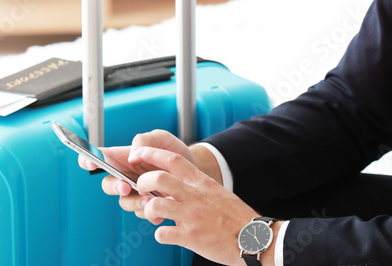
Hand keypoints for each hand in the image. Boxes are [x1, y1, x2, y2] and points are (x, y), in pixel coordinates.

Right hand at [77, 129, 217, 216]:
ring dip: (134, 202)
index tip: (89, 162)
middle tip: (126, 186)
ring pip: (124, 202)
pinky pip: (141, 213)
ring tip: (150, 199)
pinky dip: (149, 212)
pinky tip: (160, 211)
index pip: (99, 158)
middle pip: (108, 185)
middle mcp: (126, 176)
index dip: (88, 159)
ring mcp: (136, 192)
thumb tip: (132, 155)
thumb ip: (145, 140)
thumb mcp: (162, 138)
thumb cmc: (174, 151)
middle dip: (114, 187)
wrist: (195, 168)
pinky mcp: (148, 205)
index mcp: (124, 157)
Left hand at [129, 145, 273, 264]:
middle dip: (143, 182)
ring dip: (148, 210)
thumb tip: (179, 185)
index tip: (138, 153)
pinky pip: (161, 234)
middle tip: (142, 189)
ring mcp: (191, 215)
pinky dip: (160, 235)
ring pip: (154, 204)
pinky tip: (168, 235)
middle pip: (158, 178)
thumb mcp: (218, 193)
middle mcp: (195, 195)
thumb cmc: (236, 217)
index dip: (152, 153)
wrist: (253, 238)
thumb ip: (198, 187)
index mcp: (202, 183)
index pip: (173, 159)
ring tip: (154, 215)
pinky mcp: (189, 237)